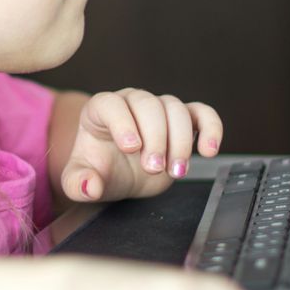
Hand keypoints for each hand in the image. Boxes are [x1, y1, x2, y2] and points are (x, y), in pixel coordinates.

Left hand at [60, 88, 222, 201]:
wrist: (121, 174)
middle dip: (155, 138)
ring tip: (176, 171)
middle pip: (148, 105)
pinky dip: (211, 128)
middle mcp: (131, 103)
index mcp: (101, 110)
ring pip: (176, 109)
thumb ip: (78, 183)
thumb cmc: (99, 170)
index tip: (131, 148)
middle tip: (153, 169)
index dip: (122, 123)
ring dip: (180, 141)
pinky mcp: (184, 121)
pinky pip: (203, 113)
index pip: (111, 104)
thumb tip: (90, 186)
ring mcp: (159, 109)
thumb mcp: (79, 180)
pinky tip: (208, 150)